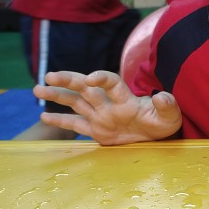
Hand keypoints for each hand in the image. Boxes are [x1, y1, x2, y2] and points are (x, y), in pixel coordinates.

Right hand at [33, 70, 181, 144]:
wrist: (158, 133)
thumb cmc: (164, 120)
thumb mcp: (171, 115)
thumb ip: (167, 105)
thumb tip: (163, 96)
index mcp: (126, 99)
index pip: (111, 84)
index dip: (102, 79)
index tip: (90, 78)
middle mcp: (109, 105)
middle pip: (86, 89)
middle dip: (69, 81)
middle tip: (50, 76)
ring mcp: (100, 117)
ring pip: (75, 103)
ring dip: (57, 96)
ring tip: (37, 90)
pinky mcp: (97, 131)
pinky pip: (76, 125)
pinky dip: (60, 121)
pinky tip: (43, 116)